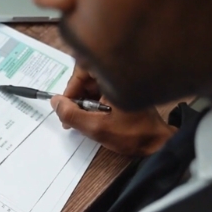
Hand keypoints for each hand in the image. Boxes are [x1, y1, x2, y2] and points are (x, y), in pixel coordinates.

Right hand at [50, 65, 176, 156]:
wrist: (157, 143)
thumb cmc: (131, 134)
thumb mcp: (96, 128)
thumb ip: (71, 115)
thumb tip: (55, 102)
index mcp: (116, 77)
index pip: (83, 68)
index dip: (71, 87)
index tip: (66, 106)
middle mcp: (120, 75)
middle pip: (87, 77)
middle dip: (75, 96)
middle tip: (71, 116)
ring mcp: (123, 82)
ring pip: (92, 85)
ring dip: (83, 101)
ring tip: (82, 120)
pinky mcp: (124, 90)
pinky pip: (101, 91)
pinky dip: (92, 103)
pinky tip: (92, 117)